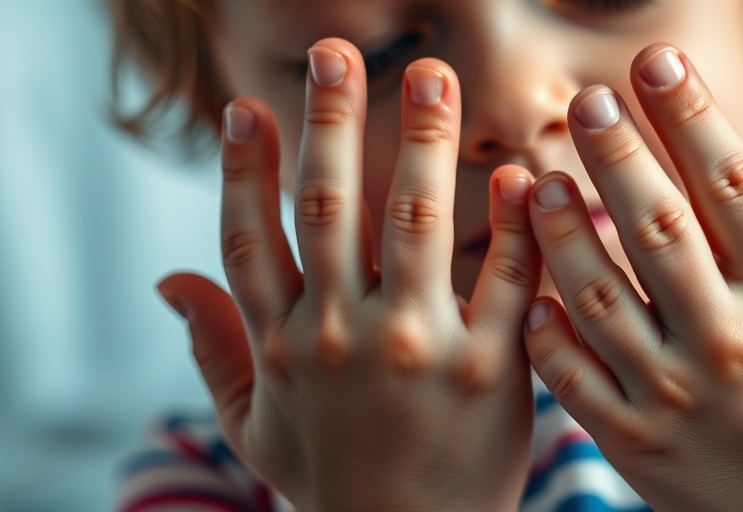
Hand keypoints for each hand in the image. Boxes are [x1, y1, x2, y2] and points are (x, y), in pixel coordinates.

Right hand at [156, 39, 539, 510]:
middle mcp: (341, 336)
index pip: (252, 235)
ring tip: (433, 77)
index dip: (245, 166)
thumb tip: (166, 279)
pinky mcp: (490, 370)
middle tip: (337, 56)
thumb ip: (214, 349)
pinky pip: (504, 281)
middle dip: (332, 121)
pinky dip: (512, 225)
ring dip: (421, 140)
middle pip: (328, 206)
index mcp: (282, 344)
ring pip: (413, 222)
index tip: (247, 107)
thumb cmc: (331, 481)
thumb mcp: (254, 425)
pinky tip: (520, 173)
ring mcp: (417, 349)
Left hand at [523, 44, 742, 509]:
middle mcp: (728, 339)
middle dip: (617, 157)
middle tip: (586, 101)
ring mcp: (675, 392)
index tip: (659, 65)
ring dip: (564, 236)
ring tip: (539, 180)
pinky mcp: (634, 439)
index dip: (693, 118)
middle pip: (659, 229)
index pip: (734, 188)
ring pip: (603, 298)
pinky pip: (576, 380)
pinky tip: (529, 294)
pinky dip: (549, 336)